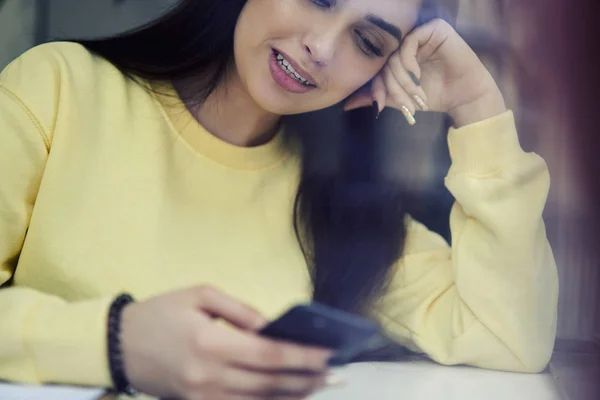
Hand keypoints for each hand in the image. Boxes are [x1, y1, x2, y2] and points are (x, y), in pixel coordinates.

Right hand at [120, 286, 331, 398]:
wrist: (117, 344)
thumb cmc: (161, 312)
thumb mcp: (199, 295)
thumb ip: (239, 311)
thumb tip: (271, 328)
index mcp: (212, 343)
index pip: (270, 354)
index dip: (303, 356)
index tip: (330, 354)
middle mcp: (211, 377)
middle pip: (271, 383)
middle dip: (308, 378)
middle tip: (337, 375)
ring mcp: (204, 398)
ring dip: (294, 395)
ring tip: (320, 386)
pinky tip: (287, 398)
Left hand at [344, 19, 506, 127]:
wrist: (464, 97)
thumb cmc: (434, 95)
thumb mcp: (399, 98)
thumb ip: (376, 95)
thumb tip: (346, 104)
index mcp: (397, 54)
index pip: (376, 66)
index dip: (376, 85)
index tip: (380, 103)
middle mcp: (406, 41)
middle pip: (384, 60)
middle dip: (392, 86)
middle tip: (405, 105)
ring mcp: (420, 33)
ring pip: (395, 52)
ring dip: (402, 79)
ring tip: (415, 95)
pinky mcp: (434, 28)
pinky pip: (409, 41)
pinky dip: (409, 61)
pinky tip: (417, 75)